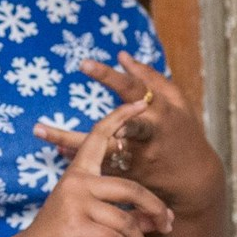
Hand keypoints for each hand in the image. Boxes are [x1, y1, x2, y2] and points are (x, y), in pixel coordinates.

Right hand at [0, 98, 173, 236]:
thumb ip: (123, 216)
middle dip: (156, 209)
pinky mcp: (74, 227)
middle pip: (131, 188)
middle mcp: (76, 182)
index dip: (121, 118)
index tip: (142, 101)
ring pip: (126, 220)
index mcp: (78, 173)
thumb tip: (157, 219)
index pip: (100, 137)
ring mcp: (74, 203)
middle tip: (169, 225)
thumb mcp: (94, 223)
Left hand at [36, 53, 224, 216]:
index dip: (109, 77)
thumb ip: (150, 78)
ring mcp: (136, 161)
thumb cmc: (184, 132)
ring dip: (67, 143)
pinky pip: (102, 168)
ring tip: (40, 132)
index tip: (83, 64)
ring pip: (96, 151)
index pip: (131, 90)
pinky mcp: (131, 179)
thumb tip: (122, 56)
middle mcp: (145, 137)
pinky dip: (82, 158)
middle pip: (105, 129)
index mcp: (159, 113)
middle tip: (40, 124)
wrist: (195, 180)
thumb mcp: (177, 102)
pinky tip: (60, 151)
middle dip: (74, 129)